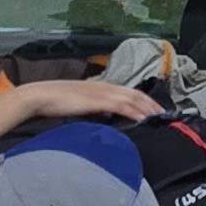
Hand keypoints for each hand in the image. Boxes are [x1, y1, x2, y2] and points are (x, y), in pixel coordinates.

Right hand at [15, 80, 162, 126]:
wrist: (40, 97)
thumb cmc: (56, 103)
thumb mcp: (80, 105)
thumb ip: (95, 109)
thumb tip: (107, 116)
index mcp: (100, 86)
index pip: (128, 91)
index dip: (144, 100)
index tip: (155, 109)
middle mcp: (104, 86)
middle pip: (135, 93)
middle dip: (151, 103)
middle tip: (165, 114)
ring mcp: (101, 92)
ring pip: (132, 98)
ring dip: (148, 107)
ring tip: (160, 117)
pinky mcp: (97, 100)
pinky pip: (121, 106)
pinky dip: (134, 111)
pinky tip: (144, 118)